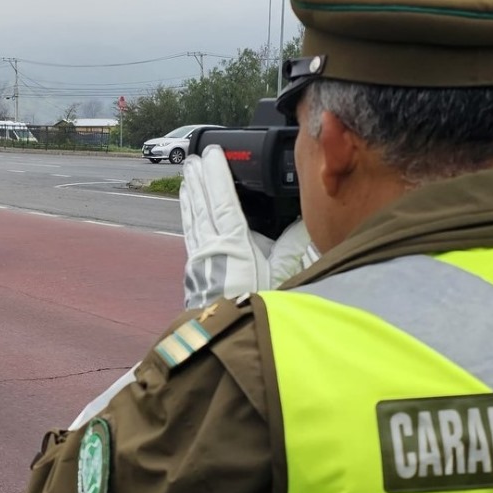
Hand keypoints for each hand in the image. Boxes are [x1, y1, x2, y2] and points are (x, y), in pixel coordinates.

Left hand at [179, 144, 314, 308]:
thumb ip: (291, 245)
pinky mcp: (195, 271)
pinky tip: (188, 211)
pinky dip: (189, 218)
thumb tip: (305, 220)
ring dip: (191, 195)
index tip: (212, 154)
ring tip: (187, 177)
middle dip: (199, 179)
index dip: (217, 174)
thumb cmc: (256, 307)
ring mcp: (200, 259)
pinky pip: (191, 234)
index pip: (222, 200)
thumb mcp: (280, 275)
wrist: (228, 338)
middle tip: (194, 158)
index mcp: (232, 245)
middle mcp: (211, 248)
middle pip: (202, 205)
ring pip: (193, 218)